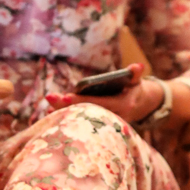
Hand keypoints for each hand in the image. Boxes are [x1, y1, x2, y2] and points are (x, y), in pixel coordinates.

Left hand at [44, 62, 166, 125]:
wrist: (140, 106)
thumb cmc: (135, 89)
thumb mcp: (137, 81)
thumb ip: (135, 74)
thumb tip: (138, 66)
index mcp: (122, 105)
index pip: (98, 103)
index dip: (81, 100)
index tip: (65, 95)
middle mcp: (113, 117)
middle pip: (86, 111)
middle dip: (66, 105)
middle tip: (50, 97)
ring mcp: (105, 122)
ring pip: (82, 117)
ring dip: (64, 111)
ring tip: (49, 104)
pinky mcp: (98, 123)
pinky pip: (82, 120)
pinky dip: (67, 115)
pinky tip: (53, 112)